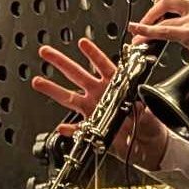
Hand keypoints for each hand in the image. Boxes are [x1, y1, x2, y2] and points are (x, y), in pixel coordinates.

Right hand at [30, 38, 168, 168]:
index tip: (82, 43)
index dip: (93, 54)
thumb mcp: (149, 112)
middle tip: (47, 52)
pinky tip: (61, 128)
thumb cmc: (149, 124)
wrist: (146, 145)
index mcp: (116, 86)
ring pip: (70, 97)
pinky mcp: (92, 129)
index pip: (103, 66)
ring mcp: (94, 110)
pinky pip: (77, 129)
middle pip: (78, 75)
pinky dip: (69, 129)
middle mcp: (101, 95)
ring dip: (53, 89)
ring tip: (39, 81)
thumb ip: (142, 109)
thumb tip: (138, 107)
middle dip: (62, 63)